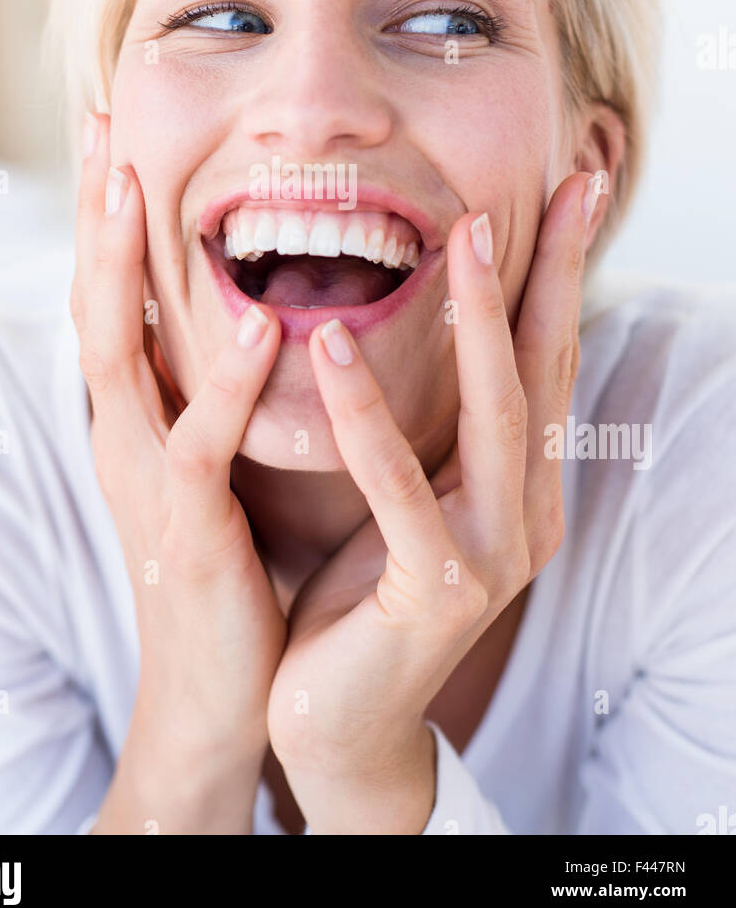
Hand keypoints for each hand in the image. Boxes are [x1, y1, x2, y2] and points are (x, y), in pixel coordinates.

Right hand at [72, 113, 285, 830]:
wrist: (223, 688)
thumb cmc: (234, 564)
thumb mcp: (216, 462)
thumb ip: (219, 391)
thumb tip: (253, 311)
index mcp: (139, 418)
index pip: (111, 299)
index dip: (105, 220)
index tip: (112, 135)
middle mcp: (127, 435)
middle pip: (92, 306)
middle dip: (92, 219)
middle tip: (101, 130)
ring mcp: (146, 478)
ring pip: (115, 356)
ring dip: (118, 271)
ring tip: (130, 188)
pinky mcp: (189, 525)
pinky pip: (202, 444)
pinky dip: (229, 383)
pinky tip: (261, 325)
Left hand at [266, 171, 596, 833]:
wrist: (337, 723)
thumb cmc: (359, 594)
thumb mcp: (406, 494)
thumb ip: (425, 427)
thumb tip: (417, 332)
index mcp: (518, 483)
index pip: (546, 359)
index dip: (560, 275)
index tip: (573, 191)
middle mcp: (525, 511)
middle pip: (546, 372)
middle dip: (557, 274)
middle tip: (569, 185)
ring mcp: (491, 554)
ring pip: (496, 419)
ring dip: (481, 324)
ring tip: (465, 236)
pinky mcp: (434, 592)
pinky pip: (399, 490)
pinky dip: (367, 416)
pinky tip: (333, 347)